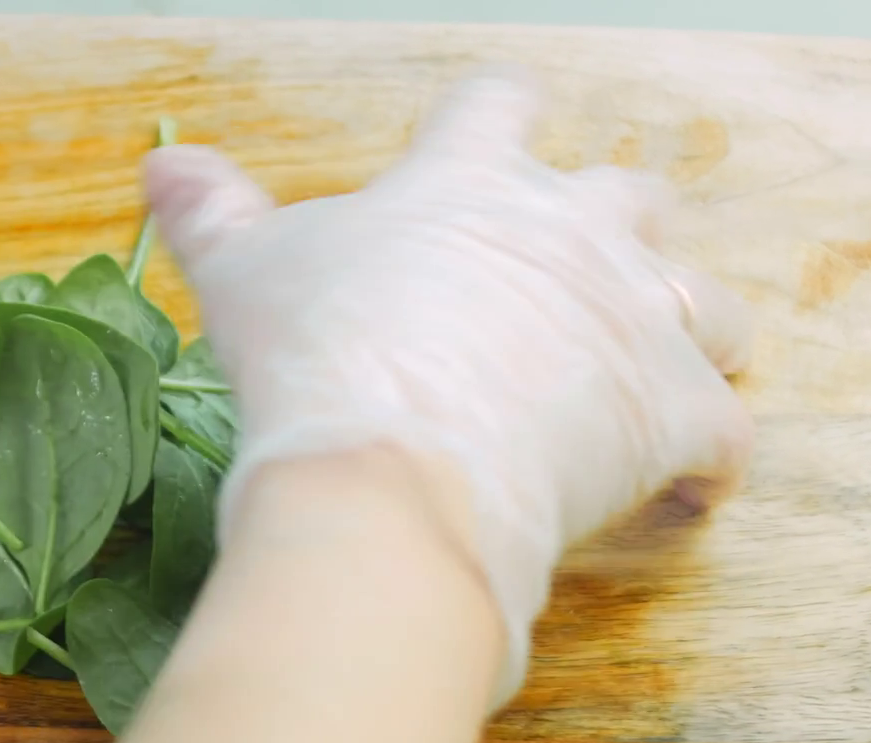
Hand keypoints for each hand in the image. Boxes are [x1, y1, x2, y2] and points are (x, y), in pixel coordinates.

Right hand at [144, 71, 752, 705]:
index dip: (487, 130)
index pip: (497, 105)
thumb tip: (162, 166)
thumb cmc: (311, 363)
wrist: (386, 477)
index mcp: (468, 181)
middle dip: (605, 236)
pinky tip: (661, 495)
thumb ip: (212, 212)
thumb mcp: (241, 273)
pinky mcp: (676, 412)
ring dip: (677, 338)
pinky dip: (696, 466)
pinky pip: (722, 434)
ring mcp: (638, 318)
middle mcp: (573, 229)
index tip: (470, 166)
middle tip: (553, 293)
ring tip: (627, 385)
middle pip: (630, 195)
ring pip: (710, 305)